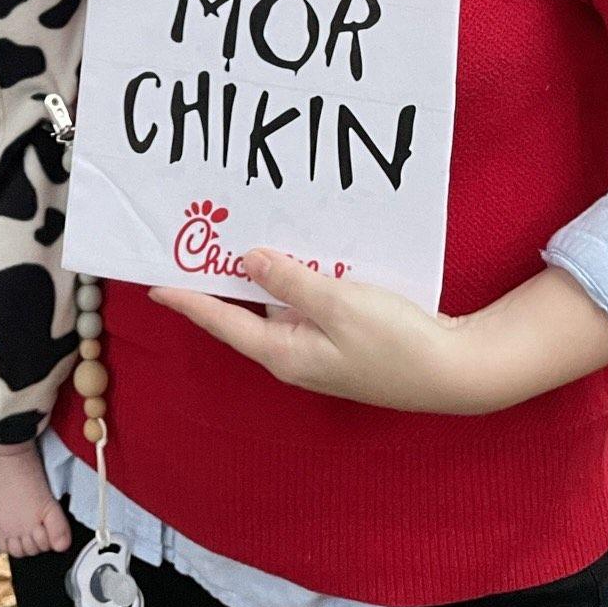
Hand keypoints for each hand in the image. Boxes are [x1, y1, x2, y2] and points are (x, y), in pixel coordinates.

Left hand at [149, 254, 607, 414]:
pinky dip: (290, 276)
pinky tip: (293, 250)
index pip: (222, 320)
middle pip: (244, 310)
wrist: (455, 372)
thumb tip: (245, 259)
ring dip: (255, 272)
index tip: (152, 282)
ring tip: (232, 234)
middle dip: (218, 277)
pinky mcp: (342, 337)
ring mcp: (318, 348)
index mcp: (284, 353)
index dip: (187, 298)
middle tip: (191, 239)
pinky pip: (302, 301)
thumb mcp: (338, 305)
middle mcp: (293, 353)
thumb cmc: (396, 343)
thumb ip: (290, 280)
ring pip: (274, 304)